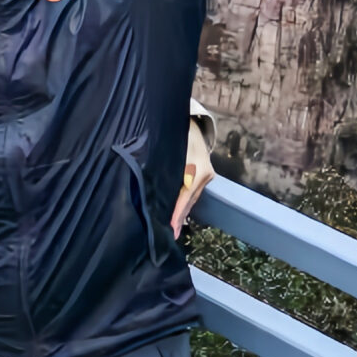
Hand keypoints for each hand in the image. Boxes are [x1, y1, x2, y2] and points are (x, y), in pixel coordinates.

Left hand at [171, 120, 215, 236]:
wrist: (192, 122)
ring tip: (173, 229)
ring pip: (192, 197)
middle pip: (190, 199)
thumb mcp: (169, 147)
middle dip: (179, 216)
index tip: (171, 227)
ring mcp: (206, 175)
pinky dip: (185, 203)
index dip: (177, 211)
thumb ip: (162, 166)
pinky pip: (193, 192)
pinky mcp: (204, 176)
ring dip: (182, 212)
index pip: (185, 194)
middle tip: (171, 234)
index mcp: (197, 167)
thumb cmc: (177, 132)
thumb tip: (149, 184)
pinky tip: (178, 215)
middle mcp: (205, 173)